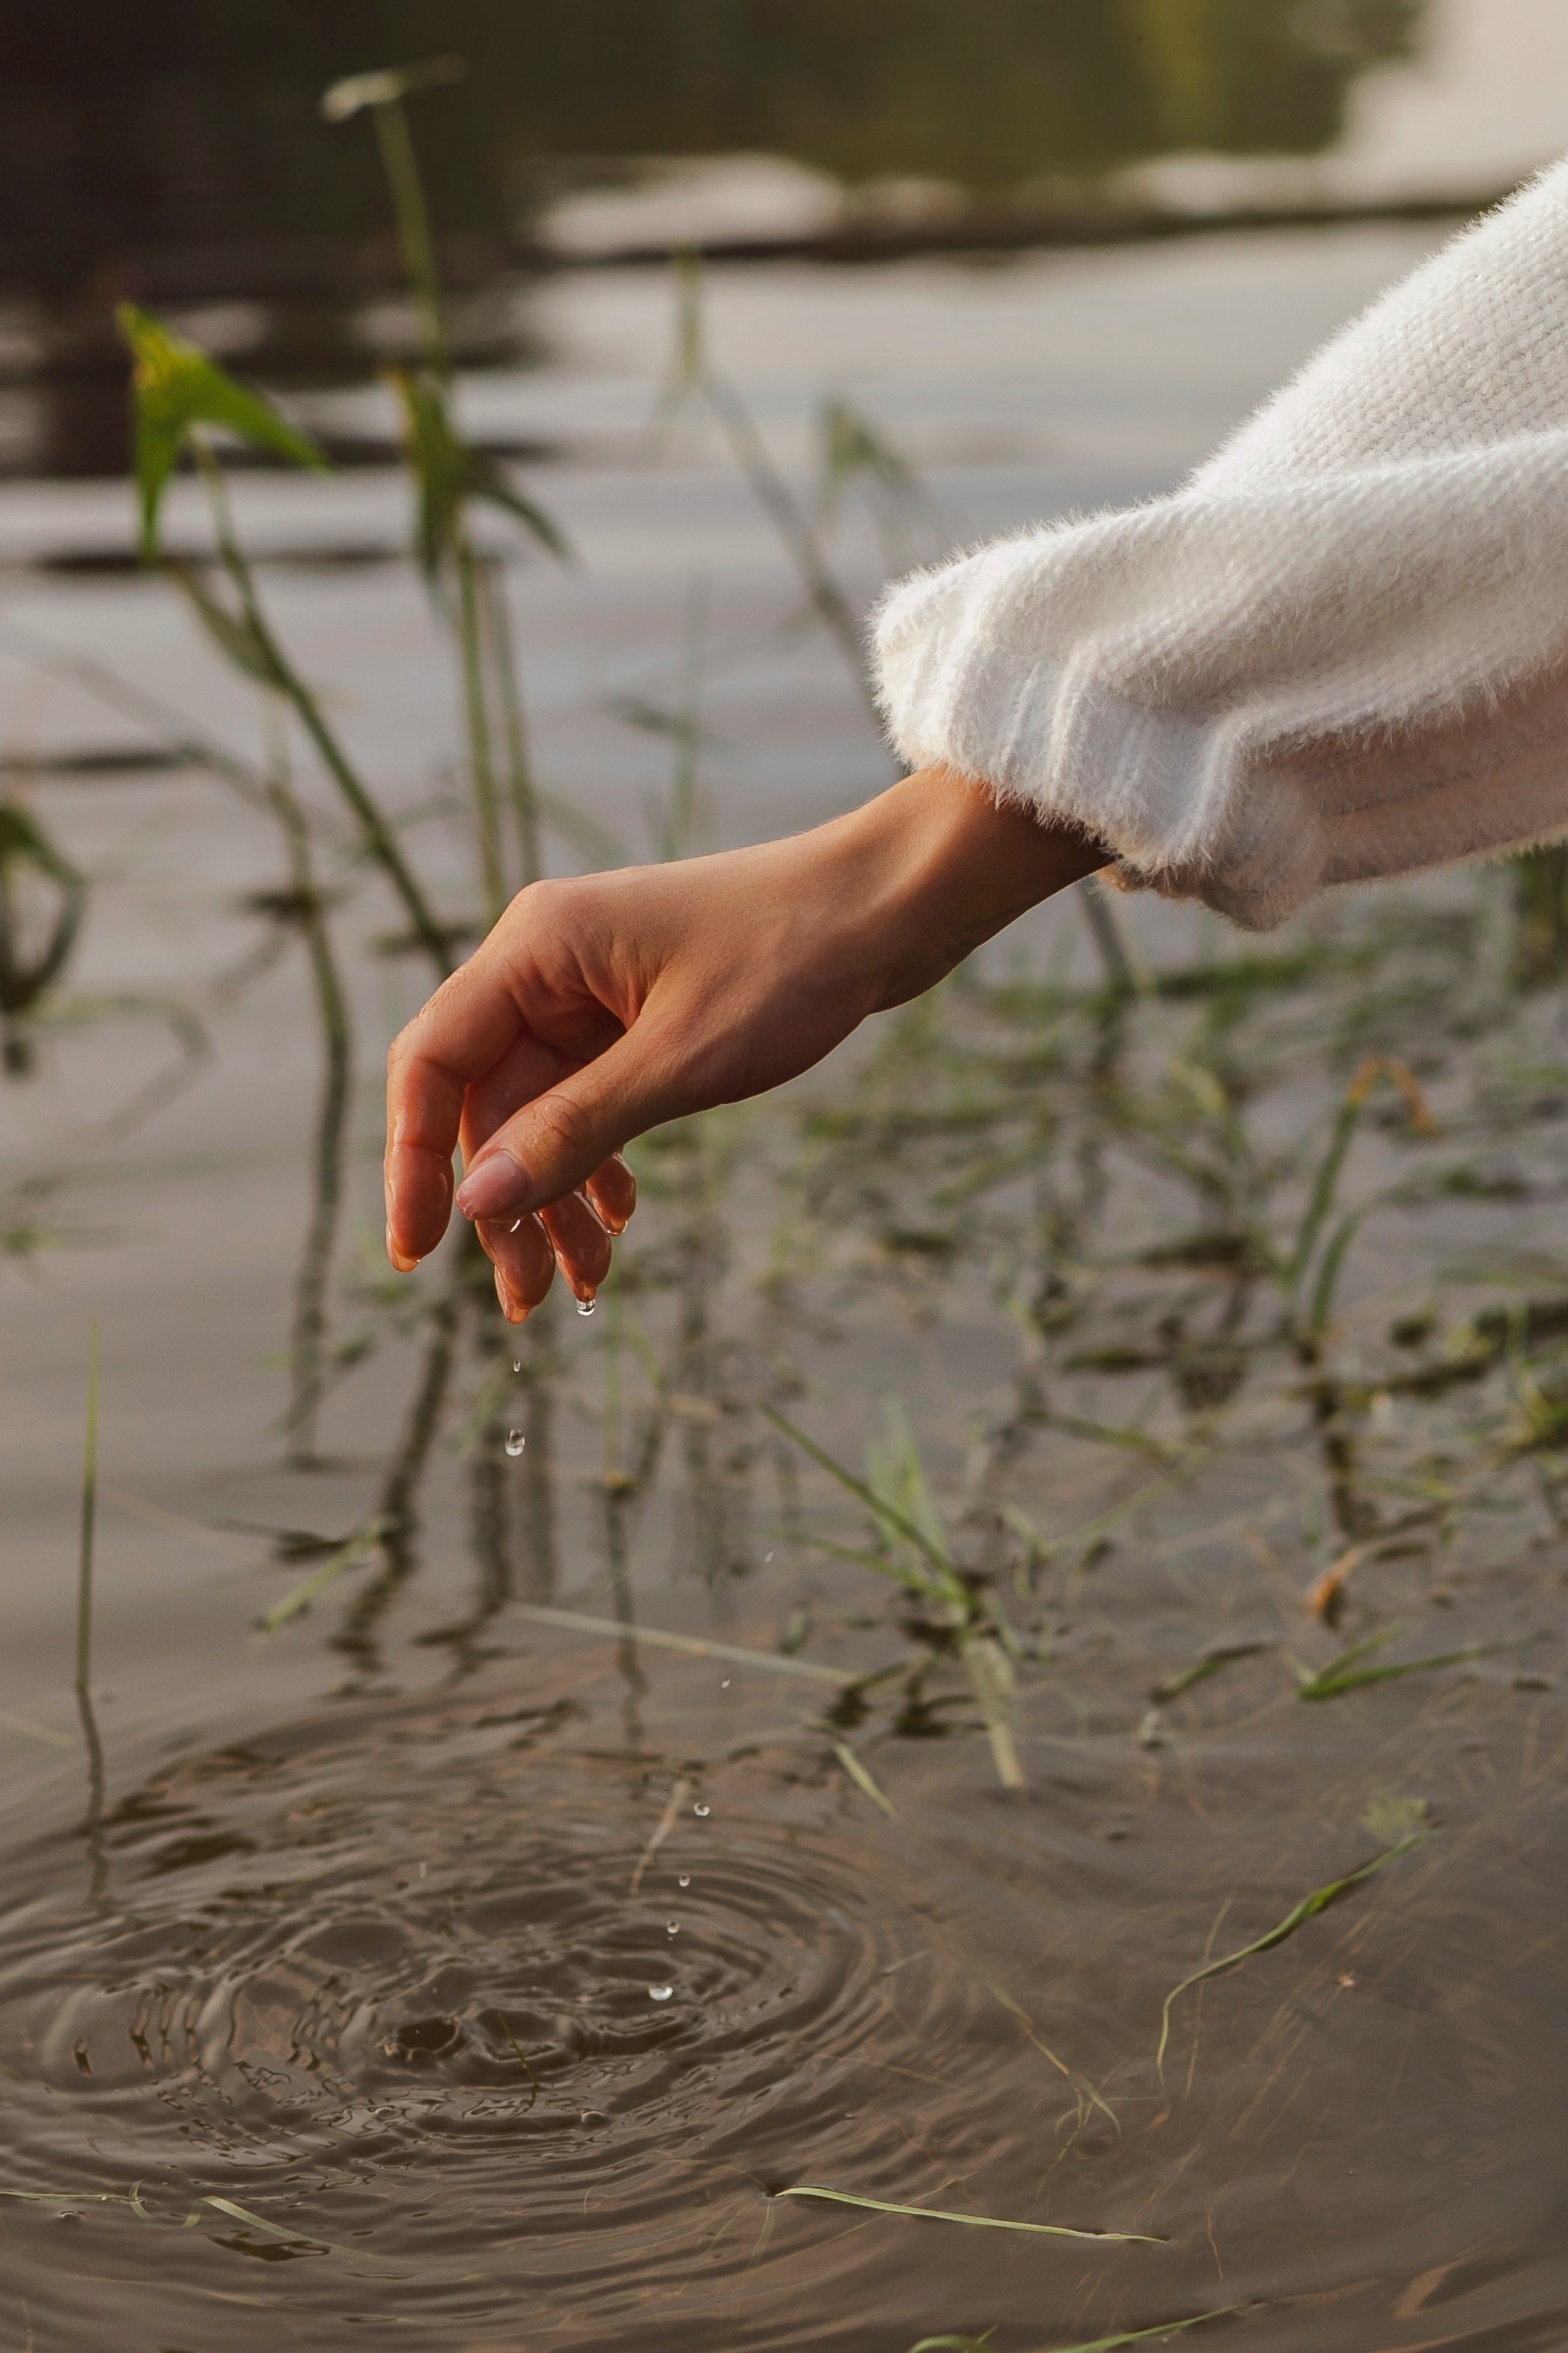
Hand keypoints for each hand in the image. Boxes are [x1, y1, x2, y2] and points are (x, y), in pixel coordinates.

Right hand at [384, 765, 1105, 1317]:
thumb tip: (479, 1202)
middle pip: (486, 1101)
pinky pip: (590, 1100)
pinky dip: (600, 1162)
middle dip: (504, 1204)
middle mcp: (548, 965)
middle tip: (525, 1299)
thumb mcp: (682, 1061)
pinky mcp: (636, 1013)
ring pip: (541, 1112)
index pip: (433, 1063)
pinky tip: (623, 1219)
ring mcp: (592, 990)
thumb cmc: (793, 960)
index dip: (412, 1162)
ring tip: (584, 1280)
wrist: (890, 907)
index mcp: (536, 949)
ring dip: (555, 1197)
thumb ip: (576, 1131)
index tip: (418, 1254)